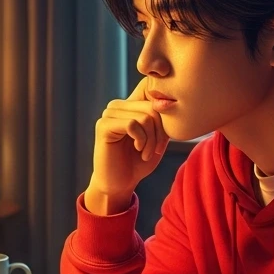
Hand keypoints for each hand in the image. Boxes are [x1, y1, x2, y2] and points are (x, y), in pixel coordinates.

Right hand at [85, 78, 169, 213]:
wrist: (119, 184)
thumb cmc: (139, 162)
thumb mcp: (158, 138)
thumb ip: (163, 119)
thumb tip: (169, 102)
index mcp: (130, 105)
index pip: (151, 90)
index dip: (164, 111)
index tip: (164, 137)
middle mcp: (118, 106)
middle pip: (153, 106)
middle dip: (161, 131)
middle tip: (156, 149)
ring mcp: (109, 114)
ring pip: (145, 117)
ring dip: (152, 139)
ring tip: (146, 153)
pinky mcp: (104, 126)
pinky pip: (132, 124)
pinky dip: (141, 140)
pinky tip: (138, 150)